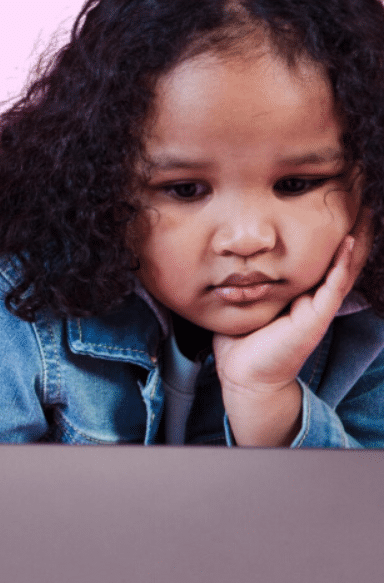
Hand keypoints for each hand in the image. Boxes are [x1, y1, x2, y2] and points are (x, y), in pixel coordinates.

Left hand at [213, 210, 372, 444]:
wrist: (244, 375)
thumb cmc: (241, 340)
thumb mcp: (244, 298)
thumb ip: (245, 277)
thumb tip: (226, 251)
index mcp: (298, 291)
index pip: (319, 255)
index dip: (328, 230)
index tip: (330, 199)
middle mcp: (313, 296)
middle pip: (339, 256)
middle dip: (351, 227)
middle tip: (358, 196)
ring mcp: (318, 306)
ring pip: (345, 267)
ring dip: (357, 239)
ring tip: (365, 211)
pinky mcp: (316, 317)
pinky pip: (334, 285)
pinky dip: (343, 263)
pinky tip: (350, 242)